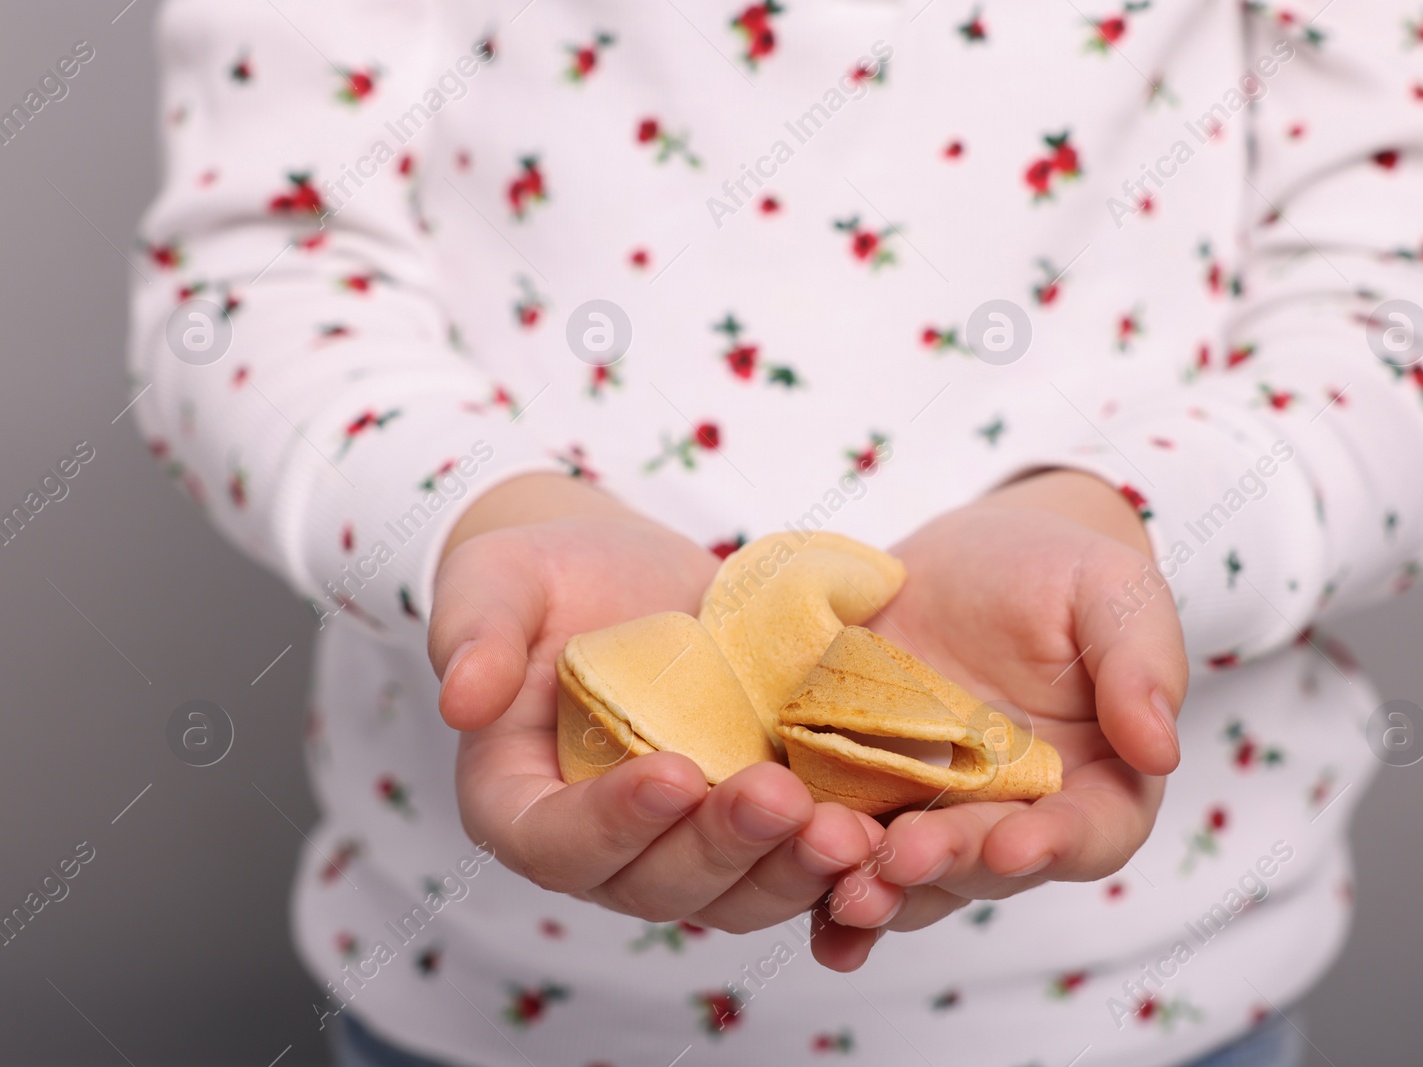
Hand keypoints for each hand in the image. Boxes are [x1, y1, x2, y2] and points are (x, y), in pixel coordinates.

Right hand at [430, 474, 874, 931]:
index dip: (612, 821)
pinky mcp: (756, 828)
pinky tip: (886, 836)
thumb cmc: (550, 577)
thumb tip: (459, 698)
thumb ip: (476, 633)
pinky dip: (837, 864)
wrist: (632, 576)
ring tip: (849, 831)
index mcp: (523, 803)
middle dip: (722, 848)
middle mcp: (606, 846)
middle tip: (779, 798)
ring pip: (737, 893)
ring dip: (792, 871)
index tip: (672, 771)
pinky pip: (794, 866)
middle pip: (658, 884)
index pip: (557, 842)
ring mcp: (687, 845)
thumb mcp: (498, 580)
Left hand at [811, 470, 1186, 969]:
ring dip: (876, 889)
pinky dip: (817, 887)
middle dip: (945, 865)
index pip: (1089, 833)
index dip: (1056, 845)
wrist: (965, 560)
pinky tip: (800, 910)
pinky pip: (840, 852)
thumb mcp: (1113, 591)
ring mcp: (930, 816)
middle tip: (903, 856)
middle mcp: (1011, 818)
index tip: (1020, 844)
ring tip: (842, 885)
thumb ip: (1142, 661)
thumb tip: (1161, 746)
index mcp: (1093, 782)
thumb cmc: (1056, 572)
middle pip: (986, 867)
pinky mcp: (859, 797)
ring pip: (909, 876)